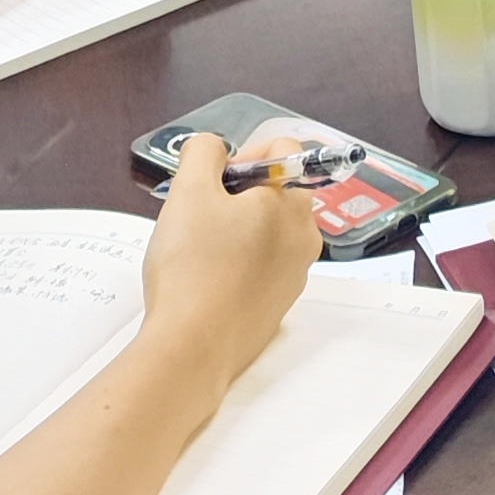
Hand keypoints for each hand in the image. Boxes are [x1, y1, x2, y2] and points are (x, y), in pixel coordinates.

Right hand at [138, 128, 318, 386]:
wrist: (193, 347)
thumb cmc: (192, 268)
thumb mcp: (189, 191)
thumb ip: (203, 152)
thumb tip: (213, 147)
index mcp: (292, 203)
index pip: (284, 150)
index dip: (245, 154)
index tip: (214, 178)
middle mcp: (305, 238)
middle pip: (278, 193)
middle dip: (239, 194)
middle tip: (201, 212)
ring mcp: (295, 275)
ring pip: (269, 232)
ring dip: (238, 229)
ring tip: (200, 248)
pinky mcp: (278, 306)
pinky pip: (263, 268)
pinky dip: (239, 264)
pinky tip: (207, 278)